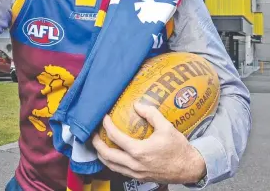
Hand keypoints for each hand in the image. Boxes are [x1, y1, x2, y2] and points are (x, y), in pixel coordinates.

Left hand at [92, 102, 206, 184]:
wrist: (190, 168)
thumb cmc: (179, 148)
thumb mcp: (167, 127)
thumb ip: (151, 114)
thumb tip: (137, 105)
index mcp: (139, 151)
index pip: (115, 136)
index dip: (106, 125)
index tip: (104, 117)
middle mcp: (134, 164)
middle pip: (107, 155)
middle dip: (96, 143)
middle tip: (92, 133)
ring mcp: (136, 173)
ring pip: (111, 165)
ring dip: (101, 154)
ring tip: (98, 144)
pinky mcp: (139, 178)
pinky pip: (119, 171)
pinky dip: (111, 162)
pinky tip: (111, 155)